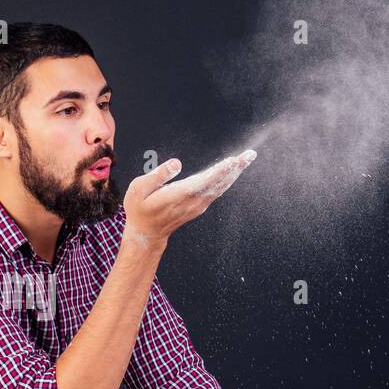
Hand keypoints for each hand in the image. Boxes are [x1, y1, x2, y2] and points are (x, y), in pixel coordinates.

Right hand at [121, 150, 256, 247]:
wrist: (146, 234)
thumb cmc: (139, 210)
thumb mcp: (138, 189)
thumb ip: (158, 175)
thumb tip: (176, 164)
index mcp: (178, 195)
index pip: (204, 181)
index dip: (220, 171)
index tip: (234, 161)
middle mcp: (192, 201)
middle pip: (218, 183)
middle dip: (235, 169)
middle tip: (250, 155)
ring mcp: (198, 205)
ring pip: (220, 187)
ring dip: (234, 173)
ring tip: (246, 159)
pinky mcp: (199, 206)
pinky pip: (217, 191)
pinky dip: (226, 180)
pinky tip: (232, 172)